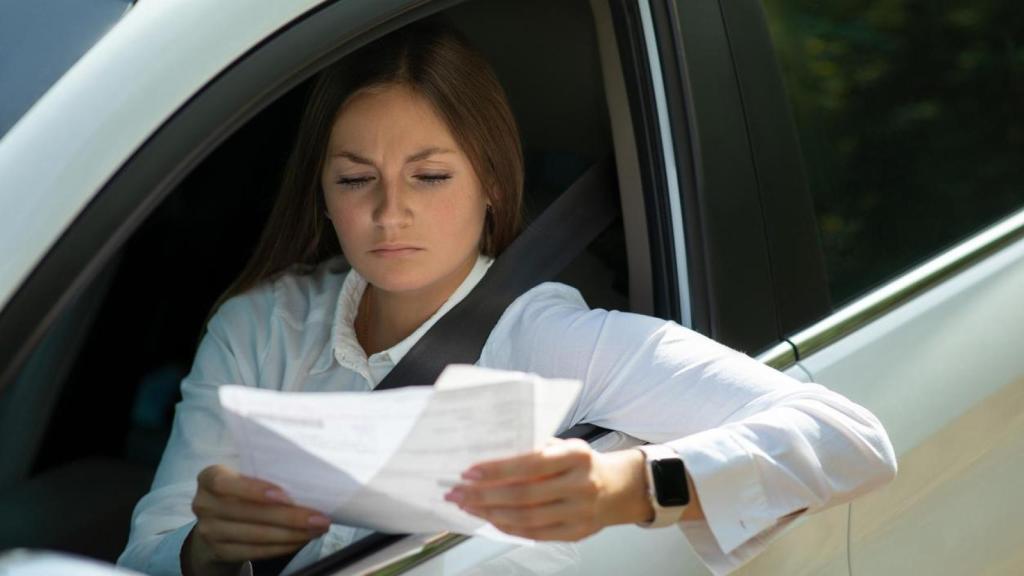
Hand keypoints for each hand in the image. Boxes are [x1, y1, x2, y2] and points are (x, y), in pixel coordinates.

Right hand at [183, 464, 331, 575]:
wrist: (217, 521)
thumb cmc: (242, 489)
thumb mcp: (244, 474)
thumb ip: (265, 472)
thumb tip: (310, 475)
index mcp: (210, 477)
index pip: (224, 482)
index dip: (254, 490)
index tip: (285, 496)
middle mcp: (204, 504)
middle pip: (249, 513)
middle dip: (290, 517)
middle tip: (320, 518)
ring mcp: (209, 531)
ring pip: (256, 535)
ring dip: (292, 534)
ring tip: (318, 529)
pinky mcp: (221, 551)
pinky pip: (256, 551)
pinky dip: (282, 546)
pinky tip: (301, 540)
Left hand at [443, 438, 651, 540]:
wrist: (618, 488)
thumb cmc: (582, 463)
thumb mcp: (564, 446)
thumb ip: (533, 449)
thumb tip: (489, 456)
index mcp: (577, 455)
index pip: (530, 463)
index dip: (496, 469)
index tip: (469, 472)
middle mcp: (580, 484)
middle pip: (524, 494)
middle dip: (484, 495)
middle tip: (458, 492)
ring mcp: (580, 511)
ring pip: (527, 517)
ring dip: (491, 513)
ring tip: (468, 506)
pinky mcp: (577, 532)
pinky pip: (536, 533)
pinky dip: (509, 527)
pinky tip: (491, 519)